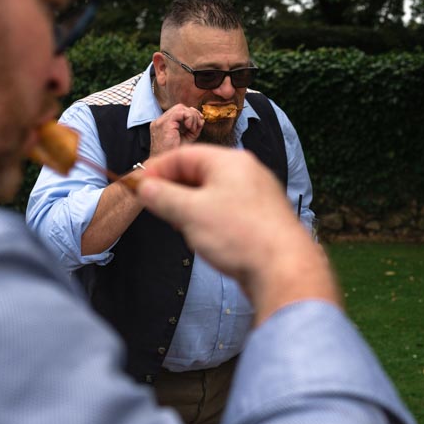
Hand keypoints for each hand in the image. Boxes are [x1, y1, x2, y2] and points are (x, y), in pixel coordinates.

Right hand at [135, 145, 337, 322]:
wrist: (283, 268)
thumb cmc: (241, 236)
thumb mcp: (190, 213)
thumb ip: (163, 197)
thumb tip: (145, 187)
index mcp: (231, 161)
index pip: (184, 155)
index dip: (157, 170)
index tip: (139, 186)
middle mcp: (248, 172)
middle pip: (200, 172)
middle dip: (175, 190)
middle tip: (158, 209)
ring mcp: (258, 195)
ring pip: (214, 193)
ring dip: (192, 208)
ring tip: (184, 228)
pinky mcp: (262, 217)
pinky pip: (229, 210)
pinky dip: (211, 219)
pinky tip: (208, 239)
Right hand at [149, 103, 203, 155]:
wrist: (166, 166)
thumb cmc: (175, 156)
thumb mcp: (187, 138)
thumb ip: (193, 128)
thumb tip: (201, 119)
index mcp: (163, 124)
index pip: (179, 111)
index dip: (191, 114)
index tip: (199, 123)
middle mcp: (160, 121)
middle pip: (180, 107)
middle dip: (193, 114)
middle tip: (198, 126)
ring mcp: (160, 122)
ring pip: (181, 108)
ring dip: (192, 117)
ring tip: (193, 129)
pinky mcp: (164, 124)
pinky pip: (180, 112)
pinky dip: (189, 118)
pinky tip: (190, 129)